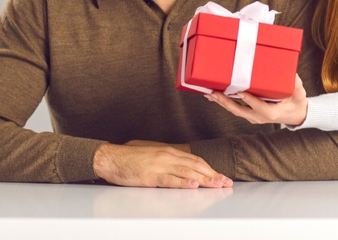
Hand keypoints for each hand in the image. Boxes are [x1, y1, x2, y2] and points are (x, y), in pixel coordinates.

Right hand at [93, 142, 232, 188]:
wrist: (111, 158)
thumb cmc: (129, 159)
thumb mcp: (152, 156)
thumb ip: (167, 161)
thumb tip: (182, 169)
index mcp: (167, 152)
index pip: (194, 160)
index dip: (210, 168)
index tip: (221, 176)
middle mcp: (166, 156)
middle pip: (195, 166)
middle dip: (213, 175)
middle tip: (226, 182)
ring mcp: (159, 165)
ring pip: (187, 172)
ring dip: (204, 179)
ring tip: (217, 185)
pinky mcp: (150, 176)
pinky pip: (170, 180)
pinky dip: (183, 183)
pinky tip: (193, 185)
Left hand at [205, 74, 308, 125]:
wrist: (296, 115)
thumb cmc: (296, 103)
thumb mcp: (299, 94)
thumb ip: (296, 85)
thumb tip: (292, 74)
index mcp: (271, 113)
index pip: (258, 106)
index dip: (249, 99)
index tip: (240, 91)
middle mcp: (259, 117)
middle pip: (240, 110)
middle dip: (226, 102)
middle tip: (214, 92)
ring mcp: (253, 117)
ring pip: (234, 110)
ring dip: (221, 102)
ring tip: (209, 93)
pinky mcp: (250, 115)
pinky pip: (235, 109)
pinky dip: (224, 103)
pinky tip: (214, 97)